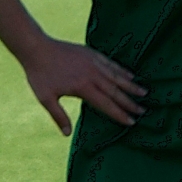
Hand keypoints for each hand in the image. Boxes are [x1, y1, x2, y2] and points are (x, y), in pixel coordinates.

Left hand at [21, 36, 145, 132]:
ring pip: (117, 76)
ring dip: (131, 85)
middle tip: (143, 111)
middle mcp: (92, 75)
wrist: (36, 48)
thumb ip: (58, 116)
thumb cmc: (39, 75)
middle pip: (115, 91)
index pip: (106, 104)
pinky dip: (121, 70)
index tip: (131, 121)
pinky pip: (111, 64)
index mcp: (83, 87)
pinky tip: (130, 75)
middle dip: (130, 102)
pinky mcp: (92, 54)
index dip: (119, 113)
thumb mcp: (46, 98)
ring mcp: (93, 63)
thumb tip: (67, 134)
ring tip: (144, 93)